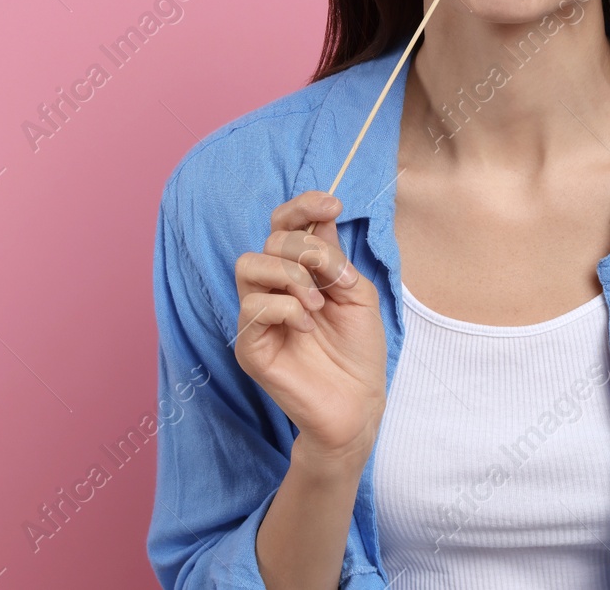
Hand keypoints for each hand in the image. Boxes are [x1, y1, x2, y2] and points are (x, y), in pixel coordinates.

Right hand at [233, 191, 386, 467]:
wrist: (359, 403)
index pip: (285, 224)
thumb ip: (335, 258)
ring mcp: (258, 316)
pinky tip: (307, 328)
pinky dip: (287, 309)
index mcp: (300, 272)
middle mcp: (274, 288)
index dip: (303, 206)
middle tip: (333, 277)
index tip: (333, 205)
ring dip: (290, 275)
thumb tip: (320, 222)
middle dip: (305, 248)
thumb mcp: (357, 293)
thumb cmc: (359, 351)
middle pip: (270, 240)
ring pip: (249, 265)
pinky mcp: (249, 345)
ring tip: (317, 303)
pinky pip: (254, 307)